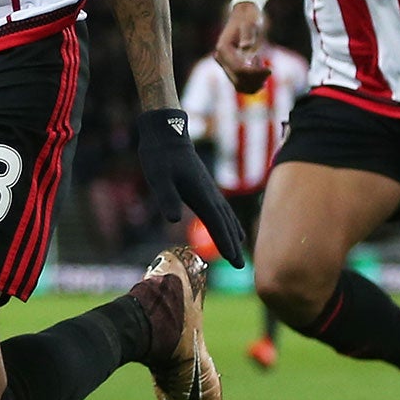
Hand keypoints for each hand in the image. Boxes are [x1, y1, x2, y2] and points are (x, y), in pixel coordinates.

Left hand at [134, 109, 245, 266]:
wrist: (166, 132)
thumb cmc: (159, 155)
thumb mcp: (158, 177)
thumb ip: (166, 197)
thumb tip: (172, 219)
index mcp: (200, 194)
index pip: (216, 224)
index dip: (226, 244)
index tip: (235, 261)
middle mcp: (209, 193)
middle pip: (225, 223)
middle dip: (233, 244)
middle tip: (241, 267)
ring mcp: (208, 189)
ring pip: (226, 214)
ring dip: (233, 232)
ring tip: (241, 247)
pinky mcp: (204, 185)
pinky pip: (220, 207)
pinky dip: (227, 219)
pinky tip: (227, 223)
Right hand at [214, 3, 268, 93]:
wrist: (244, 15)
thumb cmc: (249, 17)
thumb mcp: (251, 23)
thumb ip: (248, 34)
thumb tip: (246, 47)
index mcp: (224, 49)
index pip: (239, 70)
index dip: (256, 73)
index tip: (270, 69)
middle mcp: (221, 58)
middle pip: (238, 80)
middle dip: (256, 79)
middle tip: (269, 70)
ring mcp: (224, 64)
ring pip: (239, 85)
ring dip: (254, 83)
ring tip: (266, 72)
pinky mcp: (230, 67)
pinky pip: (239, 82)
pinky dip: (252, 82)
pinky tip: (261, 71)